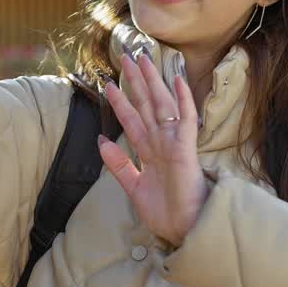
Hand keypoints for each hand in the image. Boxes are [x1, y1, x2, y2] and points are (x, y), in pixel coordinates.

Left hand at [97, 52, 209, 246]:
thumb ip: (118, 164)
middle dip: (135, 82)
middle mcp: (161, 143)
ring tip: (144, 59)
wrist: (184, 230)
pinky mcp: (186, 150)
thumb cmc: (165, 212)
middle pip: (146, 105)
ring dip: (153, 82)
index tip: (108, 82)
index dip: (120, 101)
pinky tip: (178, 81)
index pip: (132, 120)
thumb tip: (101, 140)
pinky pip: (186, 121)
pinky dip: (183, 101)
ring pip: (162, 106)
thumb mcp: (133, 187)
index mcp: (149, 151)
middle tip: (126, 56)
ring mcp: (174, 144)